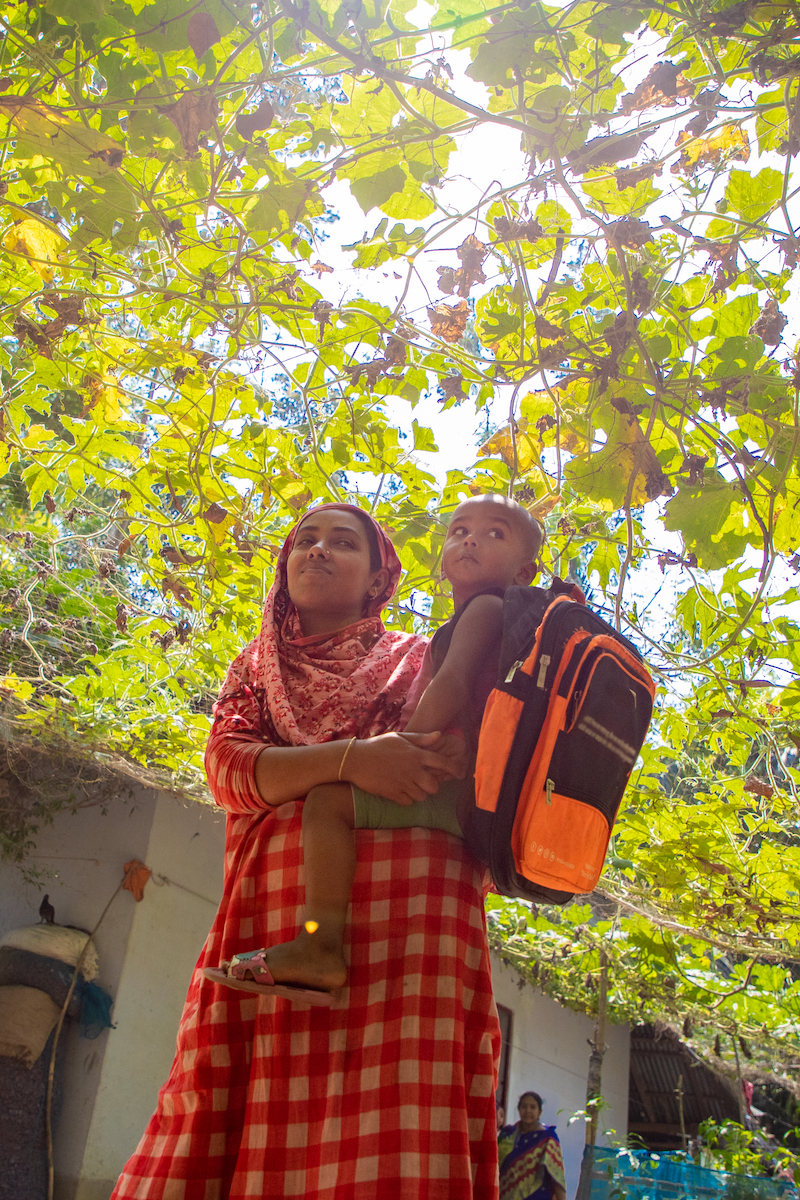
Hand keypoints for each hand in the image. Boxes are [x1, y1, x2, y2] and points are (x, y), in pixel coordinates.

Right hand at [343, 732, 461, 804]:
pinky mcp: (392, 793)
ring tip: (411, 786)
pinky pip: (408, 802)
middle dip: (432, 786)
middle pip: (434, 786)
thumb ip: (420, 738)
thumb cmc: (378, 745)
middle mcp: (412, 769)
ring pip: (422, 796)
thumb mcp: (399, 737)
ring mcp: (402, 783)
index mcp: (415, 754)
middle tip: (425, 782)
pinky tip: (400, 791)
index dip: (454, 768)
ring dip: (419, 793)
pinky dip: (406, 798)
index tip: (460, 773)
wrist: (356, 759)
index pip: (442, 762)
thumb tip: (439, 735)